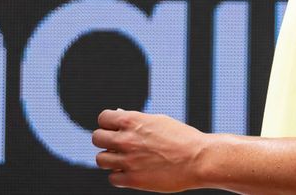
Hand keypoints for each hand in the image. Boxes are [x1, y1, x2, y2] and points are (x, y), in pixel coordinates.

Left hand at [92, 109, 207, 191]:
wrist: (199, 160)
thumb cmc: (182, 138)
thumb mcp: (158, 121)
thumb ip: (135, 120)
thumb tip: (118, 115)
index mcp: (132, 121)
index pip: (102, 119)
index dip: (108, 124)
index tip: (116, 130)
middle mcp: (126, 140)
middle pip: (96, 138)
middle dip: (106, 141)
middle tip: (117, 146)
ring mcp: (128, 161)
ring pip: (101, 160)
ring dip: (110, 159)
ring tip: (123, 160)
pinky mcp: (133, 180)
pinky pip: (112, 178)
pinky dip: (119, 177)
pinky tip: (131, 173)